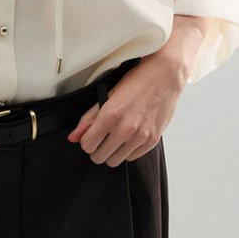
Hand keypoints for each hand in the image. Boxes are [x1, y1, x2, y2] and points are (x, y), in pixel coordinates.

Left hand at [67, 16, 209, 164]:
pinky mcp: (152, 141)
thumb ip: (89, 118)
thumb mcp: (108, 95)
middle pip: (99, 157)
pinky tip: (129, 136)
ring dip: (112, 151)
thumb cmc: (136, 81)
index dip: (86, 140)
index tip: (90, 134)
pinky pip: (131, 158)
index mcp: (110, 116)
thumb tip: (74, 137)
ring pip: (115, 161)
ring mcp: (139, 137)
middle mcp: (124, 129)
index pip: (87, 145)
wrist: (164, 76)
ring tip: (116, 136)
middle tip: (102, 136)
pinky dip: (128, 150)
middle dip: (97, 148)